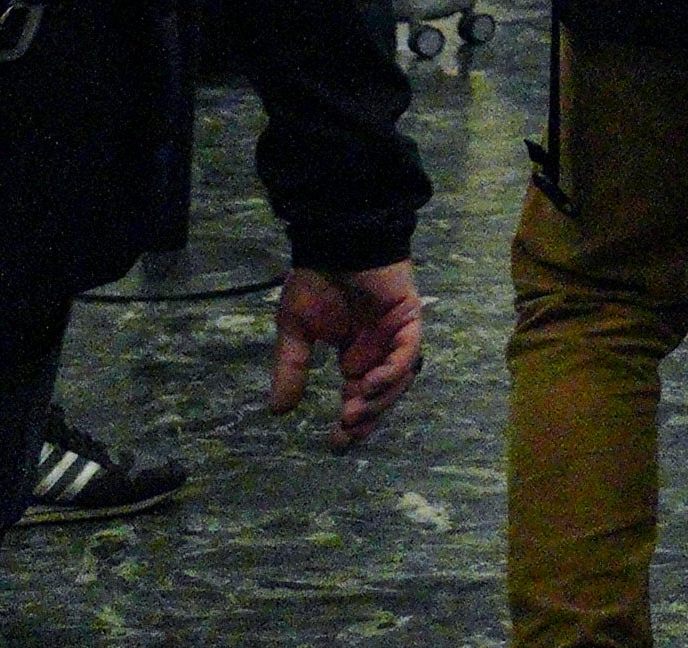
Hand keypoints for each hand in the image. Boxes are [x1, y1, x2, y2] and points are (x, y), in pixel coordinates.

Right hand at [271, 261, 424, 449]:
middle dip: (367, 418)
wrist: (335, 242)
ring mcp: (397, 334)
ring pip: (399, 378)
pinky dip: (394, 370)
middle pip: (383, 395)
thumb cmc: (316, 280)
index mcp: (356, 355)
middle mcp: (379, 350)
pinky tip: (370, 383)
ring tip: (352, 414)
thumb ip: (291, 368)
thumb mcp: (296, 330)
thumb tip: (278, 411)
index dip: (353, 423)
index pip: (360, 397)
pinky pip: (409, 351)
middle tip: (345, 435)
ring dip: (379, 399)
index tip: (336, 445)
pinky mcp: (409, 316)